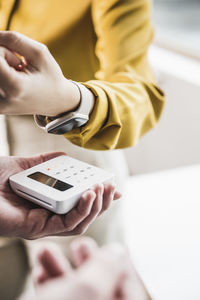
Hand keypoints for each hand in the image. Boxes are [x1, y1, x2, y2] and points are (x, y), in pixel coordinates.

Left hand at [0, 31, 79, 115]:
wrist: (55, 102)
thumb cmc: (49, 76)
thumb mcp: (39, 53)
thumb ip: (13, 39)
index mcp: (15, 88)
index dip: (4, 52)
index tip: (19, 61)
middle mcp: (1, 101)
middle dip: (1, 59)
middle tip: (19, 69)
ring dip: (1, 67)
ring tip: (16, 77)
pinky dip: (1, 75)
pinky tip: (11, 83)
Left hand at [0, 153, 119, 238]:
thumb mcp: (26, 165)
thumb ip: (45, 162)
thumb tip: (64, 157)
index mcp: (49, 202)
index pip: (80, 203)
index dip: (99, 197)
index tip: (113, 185)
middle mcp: (49, 216)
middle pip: (85, 215)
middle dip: (102, 202)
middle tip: (111, 186)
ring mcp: (44, 224)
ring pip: (80, 222)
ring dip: (96, 206)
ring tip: (103, 188)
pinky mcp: (37, 229)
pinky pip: (66, 225)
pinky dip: (81, 210)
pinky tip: (88, 194)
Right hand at [34, 238, 150, 299]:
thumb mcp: (86, 291)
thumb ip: (107, 269)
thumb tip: (118, 253)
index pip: (132, 295)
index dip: (122, 268)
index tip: (111, 248)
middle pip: (102, 293)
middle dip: (89, 264)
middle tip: (80, 245)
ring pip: (75, 298)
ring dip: (60, 270)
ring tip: (48, 251)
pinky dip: (49, 287)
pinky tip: (40, 272)